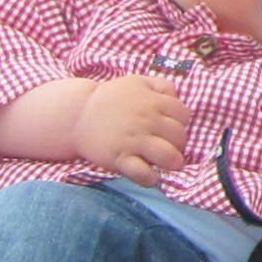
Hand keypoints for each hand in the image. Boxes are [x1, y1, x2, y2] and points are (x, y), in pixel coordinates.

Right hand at [71, 74, 186, 185]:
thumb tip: (177, 97)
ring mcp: (133, 141)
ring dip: (173, 162)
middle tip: (168, 146)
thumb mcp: (137, 82)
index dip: (181, 123)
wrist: (77, 116)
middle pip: (179, 137)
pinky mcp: (119, 158)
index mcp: (152, 102)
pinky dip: (151, 178)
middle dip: (178, 144)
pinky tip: (151, 176)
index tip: (170, 128)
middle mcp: (146, 121)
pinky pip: (143, 174)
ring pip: (168, 156)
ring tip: (167, 163)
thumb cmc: (110, 100)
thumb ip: (161, 86)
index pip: (184, 115)